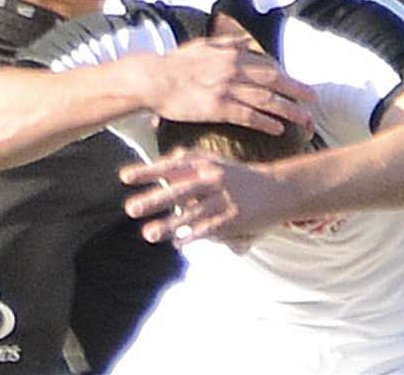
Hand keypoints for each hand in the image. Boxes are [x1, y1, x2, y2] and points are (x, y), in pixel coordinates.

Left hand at [121, 148, 283, 245]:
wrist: (279, 189)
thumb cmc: (240, 177)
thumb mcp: (216, 162)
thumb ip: (192, 162)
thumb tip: (166, 161)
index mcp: (206, 163)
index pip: (172, 165)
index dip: (149, 170)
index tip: (124, 176)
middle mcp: (213, 178)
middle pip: (178, 190)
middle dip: (153, 199)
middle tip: (130, 208)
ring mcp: (224, 198)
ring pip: (191, 213)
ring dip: (168, 225)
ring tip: (147, 234)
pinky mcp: (234, 218)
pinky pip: (209, 228)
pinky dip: (193, 236)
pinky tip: (177, 244)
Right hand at [145, 34, 315, 136]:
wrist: (154, 79)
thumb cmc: (176, 64)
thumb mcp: (203, 46)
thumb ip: (227, 44)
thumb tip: (246, 42)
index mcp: (232, 55)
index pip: (268, 66)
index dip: (287, 77)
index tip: (300, 87)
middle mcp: (233, 70)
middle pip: (274, 81)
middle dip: (297, 91)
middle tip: (314, 101)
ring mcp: (226, 89)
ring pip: (266, 100)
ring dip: (289, 111)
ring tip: (305, 120)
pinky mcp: (217, 108)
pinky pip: (248, 116)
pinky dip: (265, 122)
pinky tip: (278, 129)